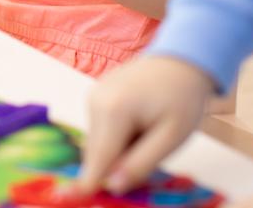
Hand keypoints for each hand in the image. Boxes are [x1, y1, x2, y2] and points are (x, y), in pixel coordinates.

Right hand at [78, 55, 214, 194]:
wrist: (182, 59)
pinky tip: (140, 125)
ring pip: (98, 143)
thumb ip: (142, 163)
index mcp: (114, 111)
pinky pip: (101, 131)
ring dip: (117, 152)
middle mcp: (95, 101)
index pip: (97, 159)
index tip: (69, 199)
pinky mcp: (96, 96)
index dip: (87, 184)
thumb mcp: (172, 137)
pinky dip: (116, 138)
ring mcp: (93, 96)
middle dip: (115, 167)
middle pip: (97, 153)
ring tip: (149, 134)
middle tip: (150, 156)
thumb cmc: (183, 98)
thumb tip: (112, 187)